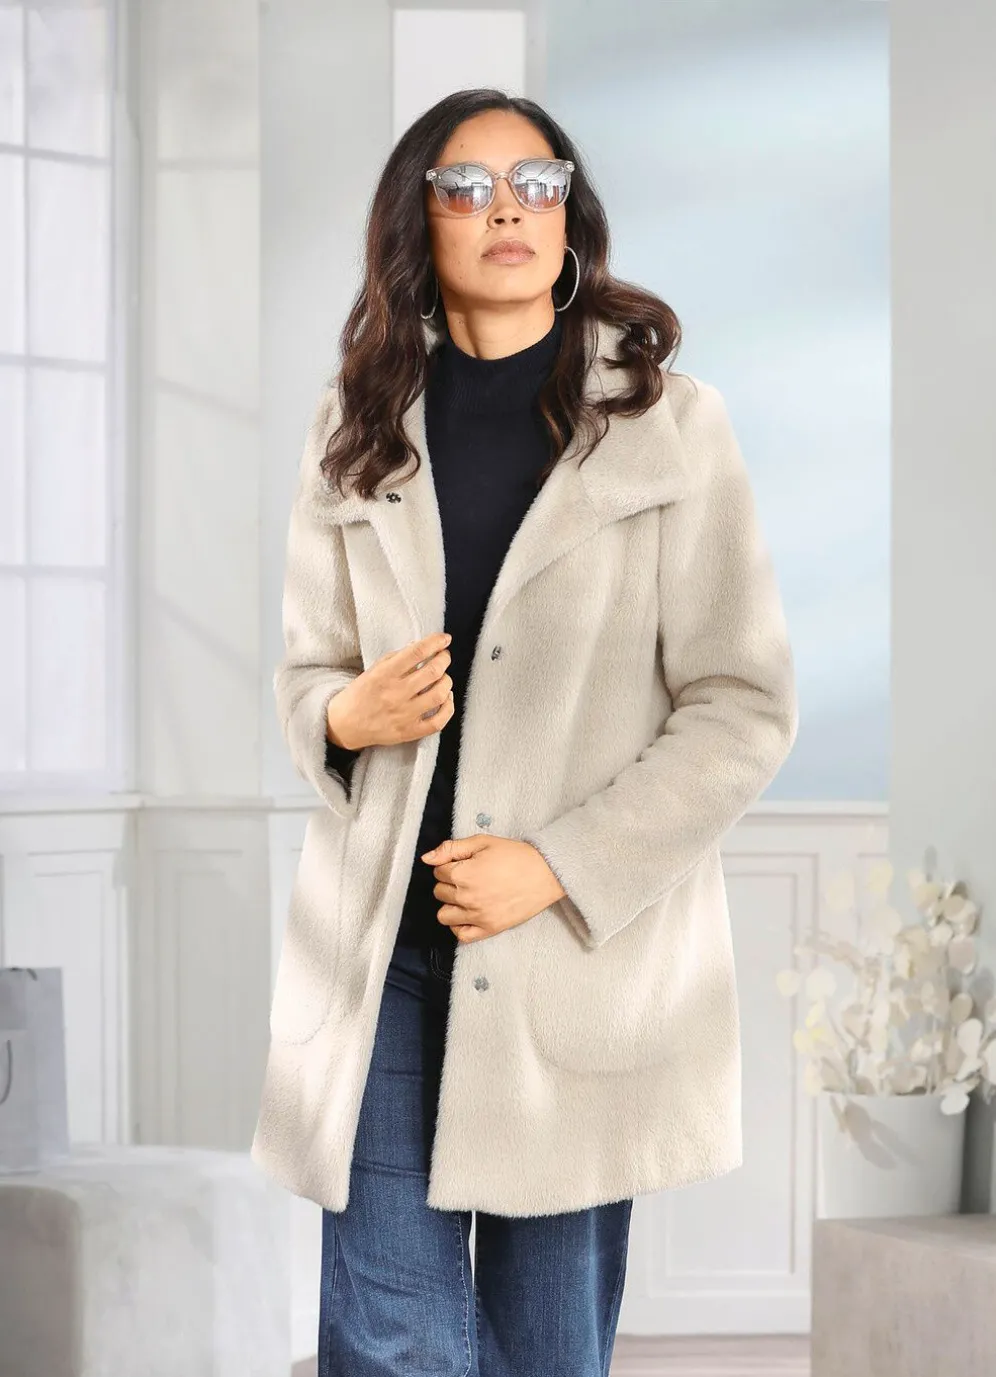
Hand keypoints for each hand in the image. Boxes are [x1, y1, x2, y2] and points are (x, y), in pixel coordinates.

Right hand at [326, 632, 454, 749]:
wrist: (344, 725)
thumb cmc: (359, 695)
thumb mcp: (373, 670)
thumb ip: (396, 657)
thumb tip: (420, 646)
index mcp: (384, 675)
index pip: (417, 652)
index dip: (436, 642)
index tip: (444, 639)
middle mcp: (395, 694)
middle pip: (433, 671)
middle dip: (444, 659)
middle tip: (444, 656)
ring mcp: (404, 715)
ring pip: (439, 694)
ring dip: (447, 681)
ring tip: (443, 677)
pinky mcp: (409, 732)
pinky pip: (438, 722)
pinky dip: (448, 707)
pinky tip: (446, 698)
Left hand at [420, 834, 566, 944]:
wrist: (546, 873)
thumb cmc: (515, 855)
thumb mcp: (482, 842)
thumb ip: (451, 848)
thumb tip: (426, 859)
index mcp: (463, 874)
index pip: (438, 872)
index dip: (449, 864)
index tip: (465, 863)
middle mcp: (466, 898)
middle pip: (439, 892)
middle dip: (449, 882)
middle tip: (469, 876)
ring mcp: (477, 916)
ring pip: (444, 916)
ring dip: (451, 905)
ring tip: (467, 895)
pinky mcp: (489, 929)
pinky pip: (461, 935)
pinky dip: (459, 926)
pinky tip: (468, 914)